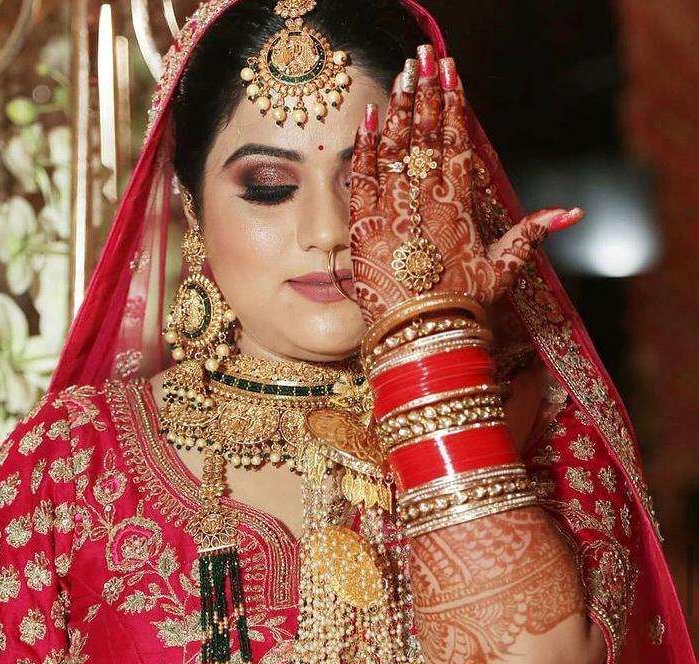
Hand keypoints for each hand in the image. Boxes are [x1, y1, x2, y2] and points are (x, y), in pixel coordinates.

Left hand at [349, 44, 583, 325]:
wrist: (421, 335)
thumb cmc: (462, 306)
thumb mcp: (501, 271)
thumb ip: (531, 235)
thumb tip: (572, 213)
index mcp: (458, 205)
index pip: (455, 142)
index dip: (452, 104)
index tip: (451, 73)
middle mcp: (424, 200)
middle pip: (423, 135)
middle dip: (423, 92)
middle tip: (422, 56)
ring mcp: (392, 210)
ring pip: (393, 149)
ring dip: (396, 109)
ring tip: (399, 75)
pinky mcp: (364, 226)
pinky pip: (362, 178)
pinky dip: (364, 147)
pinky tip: (368, 118)